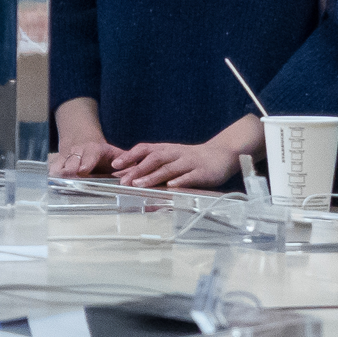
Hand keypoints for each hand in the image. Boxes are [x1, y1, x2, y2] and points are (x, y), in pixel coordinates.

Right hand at [50, 136, 124, 177]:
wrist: (81, 139)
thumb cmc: (101, 152)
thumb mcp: (115, 153)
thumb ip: (126, 161)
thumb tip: (139, 168)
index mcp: (93, 150)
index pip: (90, 155)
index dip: (86, 162)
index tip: (83, 170)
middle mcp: (78, 152)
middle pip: (72, 162)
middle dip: (70, 170)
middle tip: (69, 178)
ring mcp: (66, 157)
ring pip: (61, 165)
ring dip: (59, 174)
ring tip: (58, 182)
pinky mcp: (58, 162)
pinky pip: (52, 169)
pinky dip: (52, 176)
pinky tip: (51, 183)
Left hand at [110, 140, 243, 189]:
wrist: (223, 153)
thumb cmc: (192, 158)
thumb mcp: (172, 156)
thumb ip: (153, 164)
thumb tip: (127, 173)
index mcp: (167, 149)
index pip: (145, 149)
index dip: (130, 156)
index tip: (114, 165)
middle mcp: (176, 154)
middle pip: (154, 159)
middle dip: (137, 169)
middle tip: (123, 180)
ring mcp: (190, 162)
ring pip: (169, 168)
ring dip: (153, 176)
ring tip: (140, 185)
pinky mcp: (202, 172)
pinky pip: (190, 176)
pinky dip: (180, 181)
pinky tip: (171, 186)